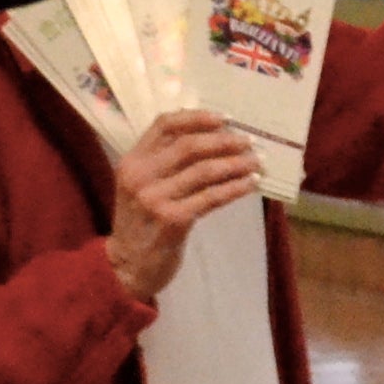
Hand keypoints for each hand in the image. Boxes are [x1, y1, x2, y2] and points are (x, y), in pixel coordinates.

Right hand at [107, 111, 262, 302]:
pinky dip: (235, 188)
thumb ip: (163, 162)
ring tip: (256, 162)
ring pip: (204, 171)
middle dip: (224, 141)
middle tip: (249, 142)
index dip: (197, 118)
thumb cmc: (141, 222)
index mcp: (132, 161)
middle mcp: (140, 176)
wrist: (128, 265)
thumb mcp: (141, 186)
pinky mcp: (173, 220)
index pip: (164, 125)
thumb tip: (211, 138)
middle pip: (189, 146)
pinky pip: (211, 197)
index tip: (225, 118)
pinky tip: (250, 184)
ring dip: (235, 164)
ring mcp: (155, 198)